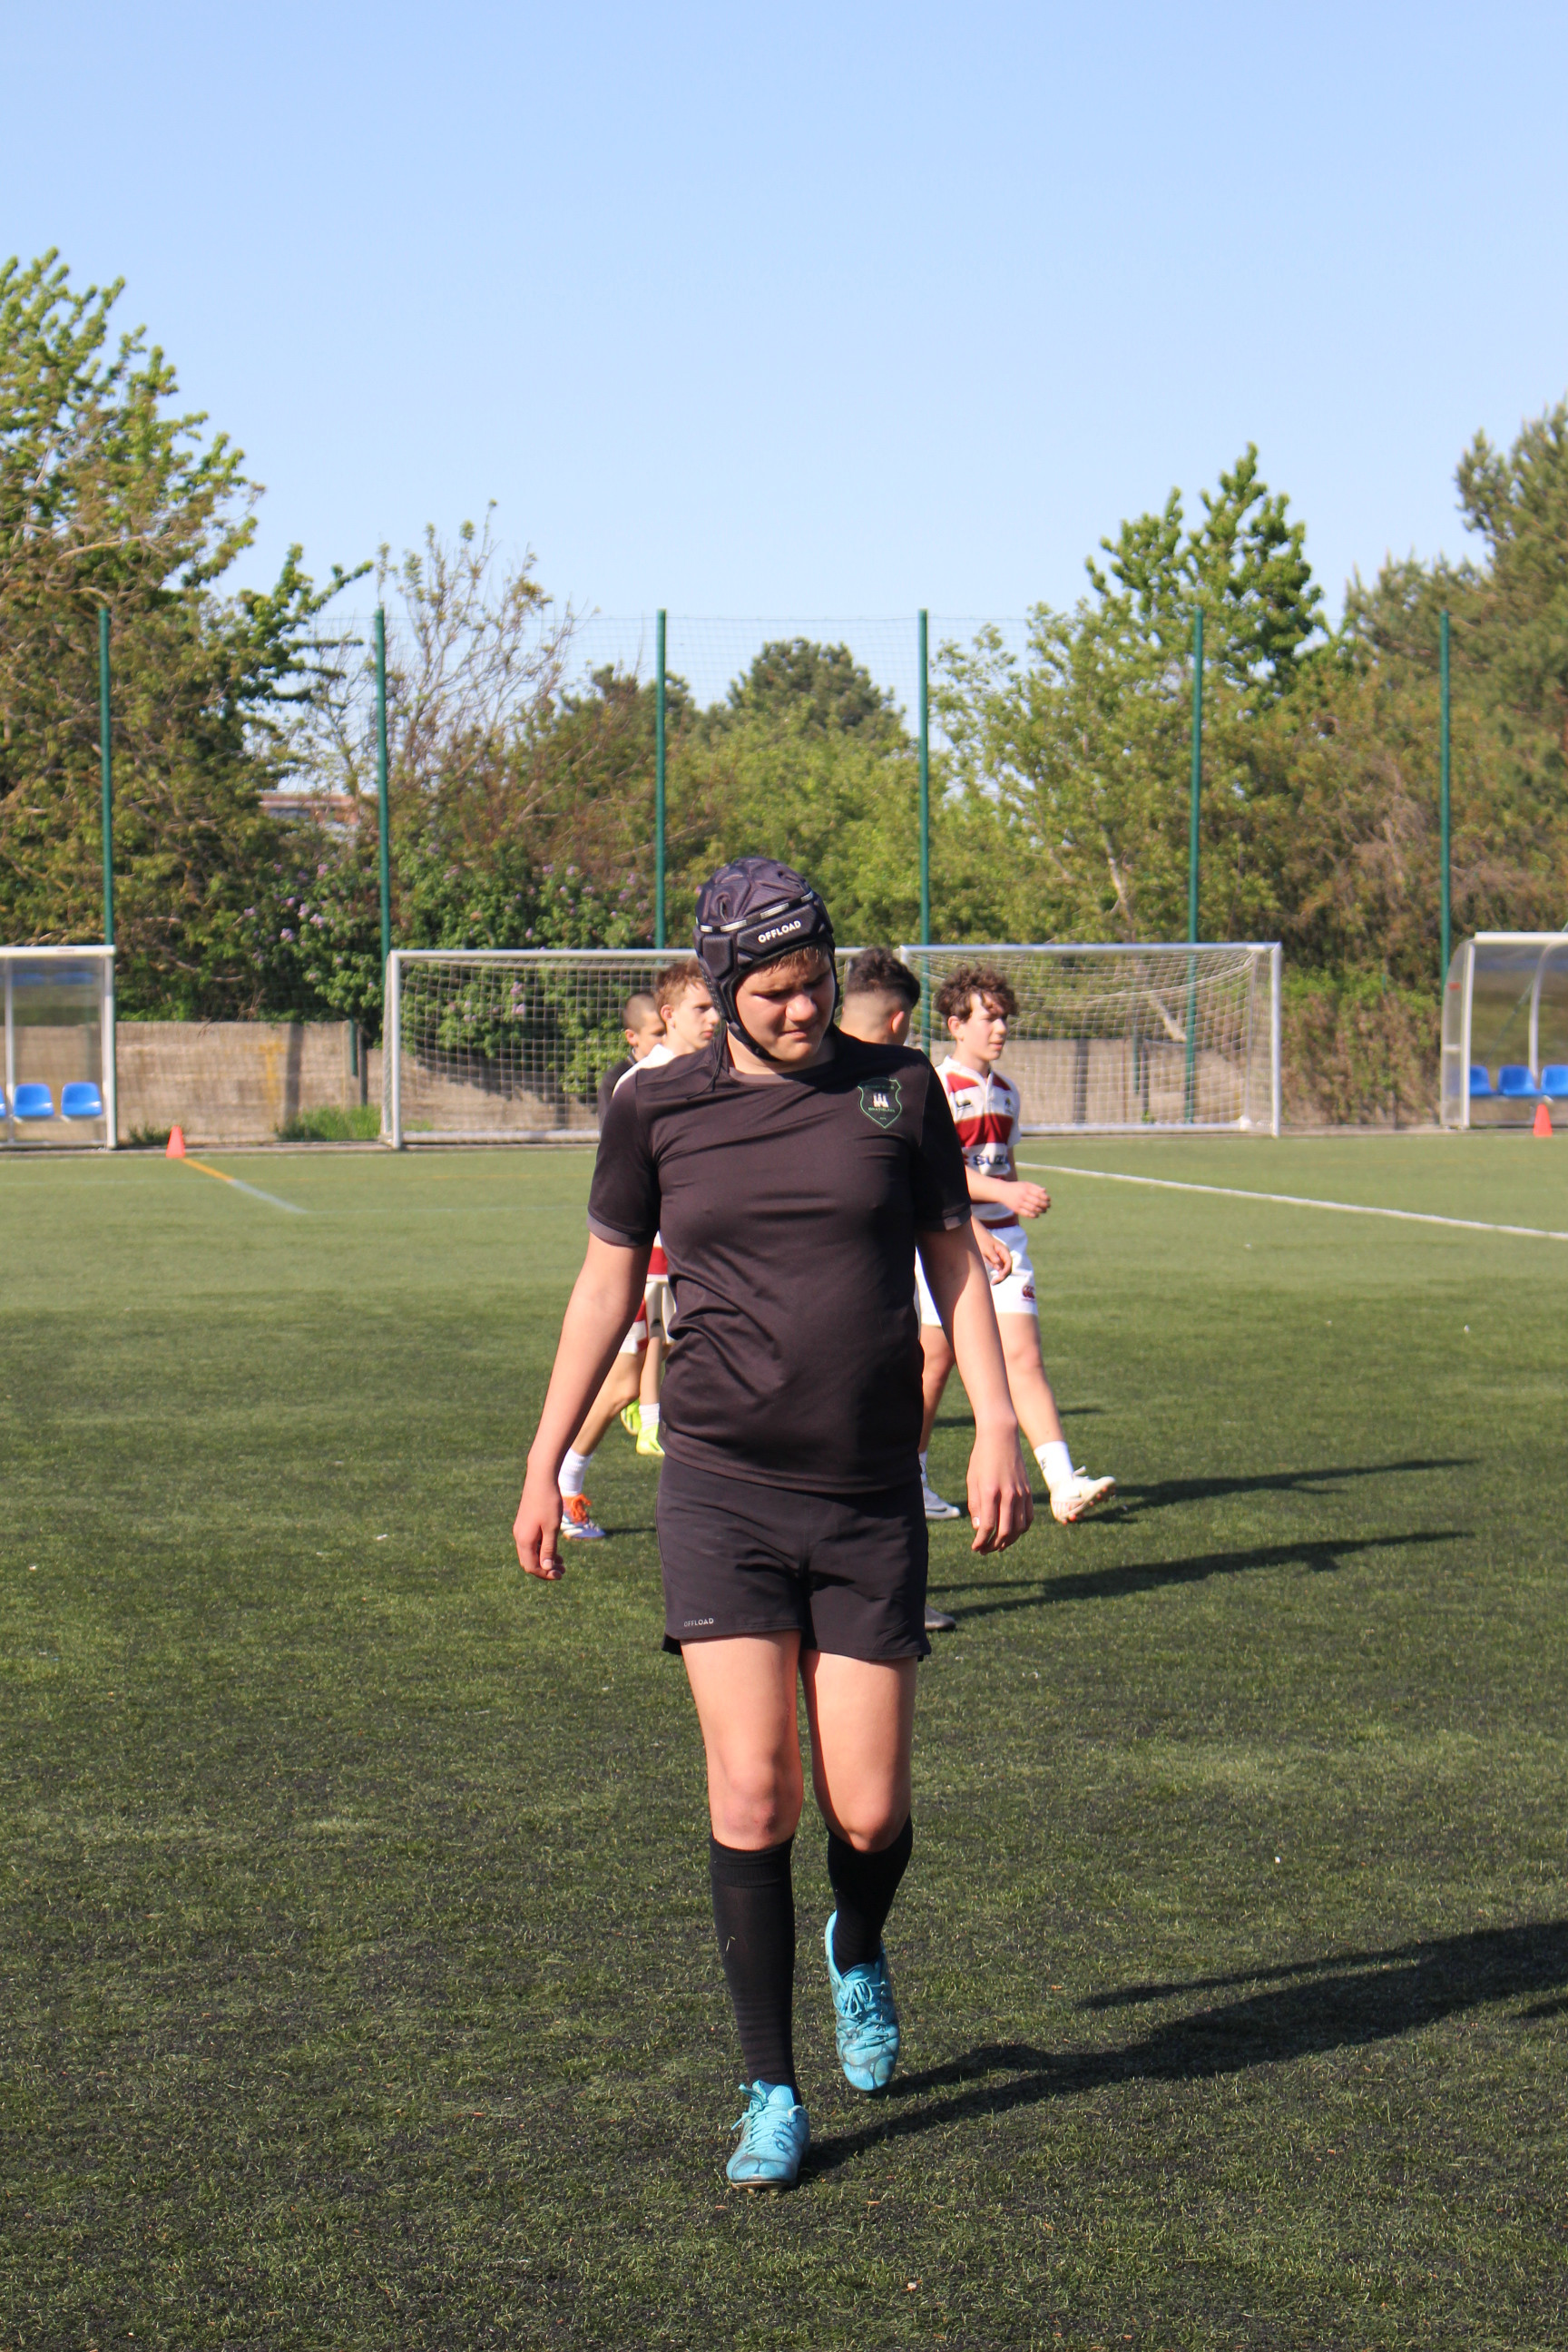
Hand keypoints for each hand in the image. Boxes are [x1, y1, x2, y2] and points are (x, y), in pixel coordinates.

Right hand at [514, 1463, 565, 1580]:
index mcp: (524, 1540)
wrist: (540, 1478)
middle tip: (562, 1571)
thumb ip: (548, 1548)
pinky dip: (542, 1548)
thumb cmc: (548, 1502)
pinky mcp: (524, 1523)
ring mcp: (521, 1529)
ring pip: (530, 1552)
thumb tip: (546, 1567)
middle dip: (545, 1568)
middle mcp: (519, 1536)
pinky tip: (554, 1548)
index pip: (531, 1566)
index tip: (560, 1575)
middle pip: (529, 1561)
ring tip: (561, 1562)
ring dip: (545, 1558)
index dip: (545, 1574)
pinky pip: (531, 1542)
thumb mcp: (551, 1528)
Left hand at [966, 1424, 1033, 1552]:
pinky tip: (1013, 1532)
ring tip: (998, 1545)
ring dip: (1009, 1541)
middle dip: (994, 1545)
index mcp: (990, 1492)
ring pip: (1019, 1528)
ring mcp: (1021, 1493)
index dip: (980, 1541)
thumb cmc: (981, 1458)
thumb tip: (978, 1528)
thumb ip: (975, 1505)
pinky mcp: (1028, 1491)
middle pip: (1005, 1532)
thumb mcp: (972, 1480)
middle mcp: (1008, 1495)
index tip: (975, 1547)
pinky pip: (1029, 1517)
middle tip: (985, 1550)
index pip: (987, 1526)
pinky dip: (1022, 1529)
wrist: (1001, 1437)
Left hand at [975, 1222, 1011, 1282]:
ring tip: (993, 1283)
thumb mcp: (986, 1248)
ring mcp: (1002, 1258)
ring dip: (1000, 1277)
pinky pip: (1000, 1270)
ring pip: (1005, 1270)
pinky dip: (998, 1275)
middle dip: (1003, 1276)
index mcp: (1004, 1250)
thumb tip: (998, 1265)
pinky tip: (993, 1280)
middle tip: (993, 1283)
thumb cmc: (982, 1240)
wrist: (977, 1235)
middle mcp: (1005, 1255)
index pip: (1009, 1263)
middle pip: (1008, 1268)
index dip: (1005, 1271)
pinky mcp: (997, 1261)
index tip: (999, 1276)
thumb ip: (992, 1256)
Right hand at [1002, 1179, 1050, 1219]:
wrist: (1002, 1191)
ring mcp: (1019, 1202)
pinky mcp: (1015, 1209)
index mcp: (1026, 1188)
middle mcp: (1022, 1195)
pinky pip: (1026, 1213)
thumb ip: (1035, 1187)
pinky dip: (1033, 1215)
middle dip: (1044, 1205)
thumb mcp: (1025, 1184)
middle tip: (1048, 1206)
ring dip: (1040, 1211)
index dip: (1045, 1197)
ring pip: (1032, 1208)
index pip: (1039, 1194)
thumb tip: (1045, 1191)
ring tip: (1044, 1211)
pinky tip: (1036, 1215)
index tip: (1049, 1200)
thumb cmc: (1016, 1187)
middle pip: (1036, 1202)